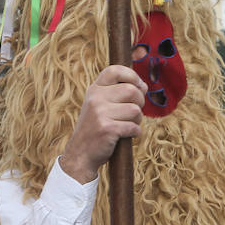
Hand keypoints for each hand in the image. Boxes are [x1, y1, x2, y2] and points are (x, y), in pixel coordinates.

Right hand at [58, 65, 147, 183]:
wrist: (80, 154)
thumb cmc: (96, 128)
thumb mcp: (99, 105)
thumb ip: (117, 93)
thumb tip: (143, 86)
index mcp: (94, 90)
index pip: (115, 70)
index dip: (132, 76)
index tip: (138, 86)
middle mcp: (96, 98)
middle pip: (132, 91)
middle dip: (139, 103)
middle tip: (133, 113)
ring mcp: (100, 113)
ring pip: (135, 110)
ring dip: (137, 120)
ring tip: (127, 125)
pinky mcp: (107, 129)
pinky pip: (134, 127)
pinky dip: (135, 133)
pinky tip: (125, 136)